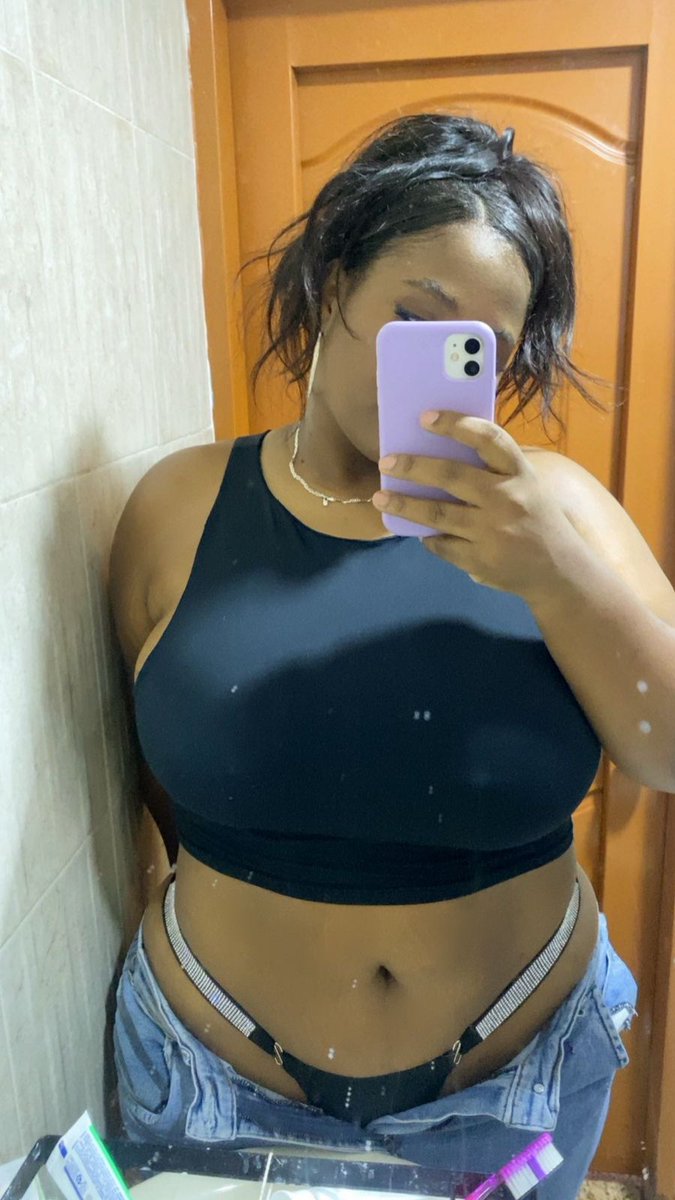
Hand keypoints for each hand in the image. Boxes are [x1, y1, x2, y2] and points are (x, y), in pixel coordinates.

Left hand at [372, 409, 581, 601]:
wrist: (561, 572)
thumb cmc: (538, 519)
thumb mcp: (529, 486)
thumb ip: (496, 470)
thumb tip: (443, 450)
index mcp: (520, 473)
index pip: (488, 439)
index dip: (456, 424)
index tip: (425, 417)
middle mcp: (507, 499)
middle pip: (452, 476)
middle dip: (414, 466)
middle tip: (386, 461)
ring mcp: (493, 532)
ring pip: (438, 514)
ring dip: (405, 504)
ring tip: (381, 497)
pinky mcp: (481, 560)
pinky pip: (443, 545)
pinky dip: (428, 537)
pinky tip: (417, 530)